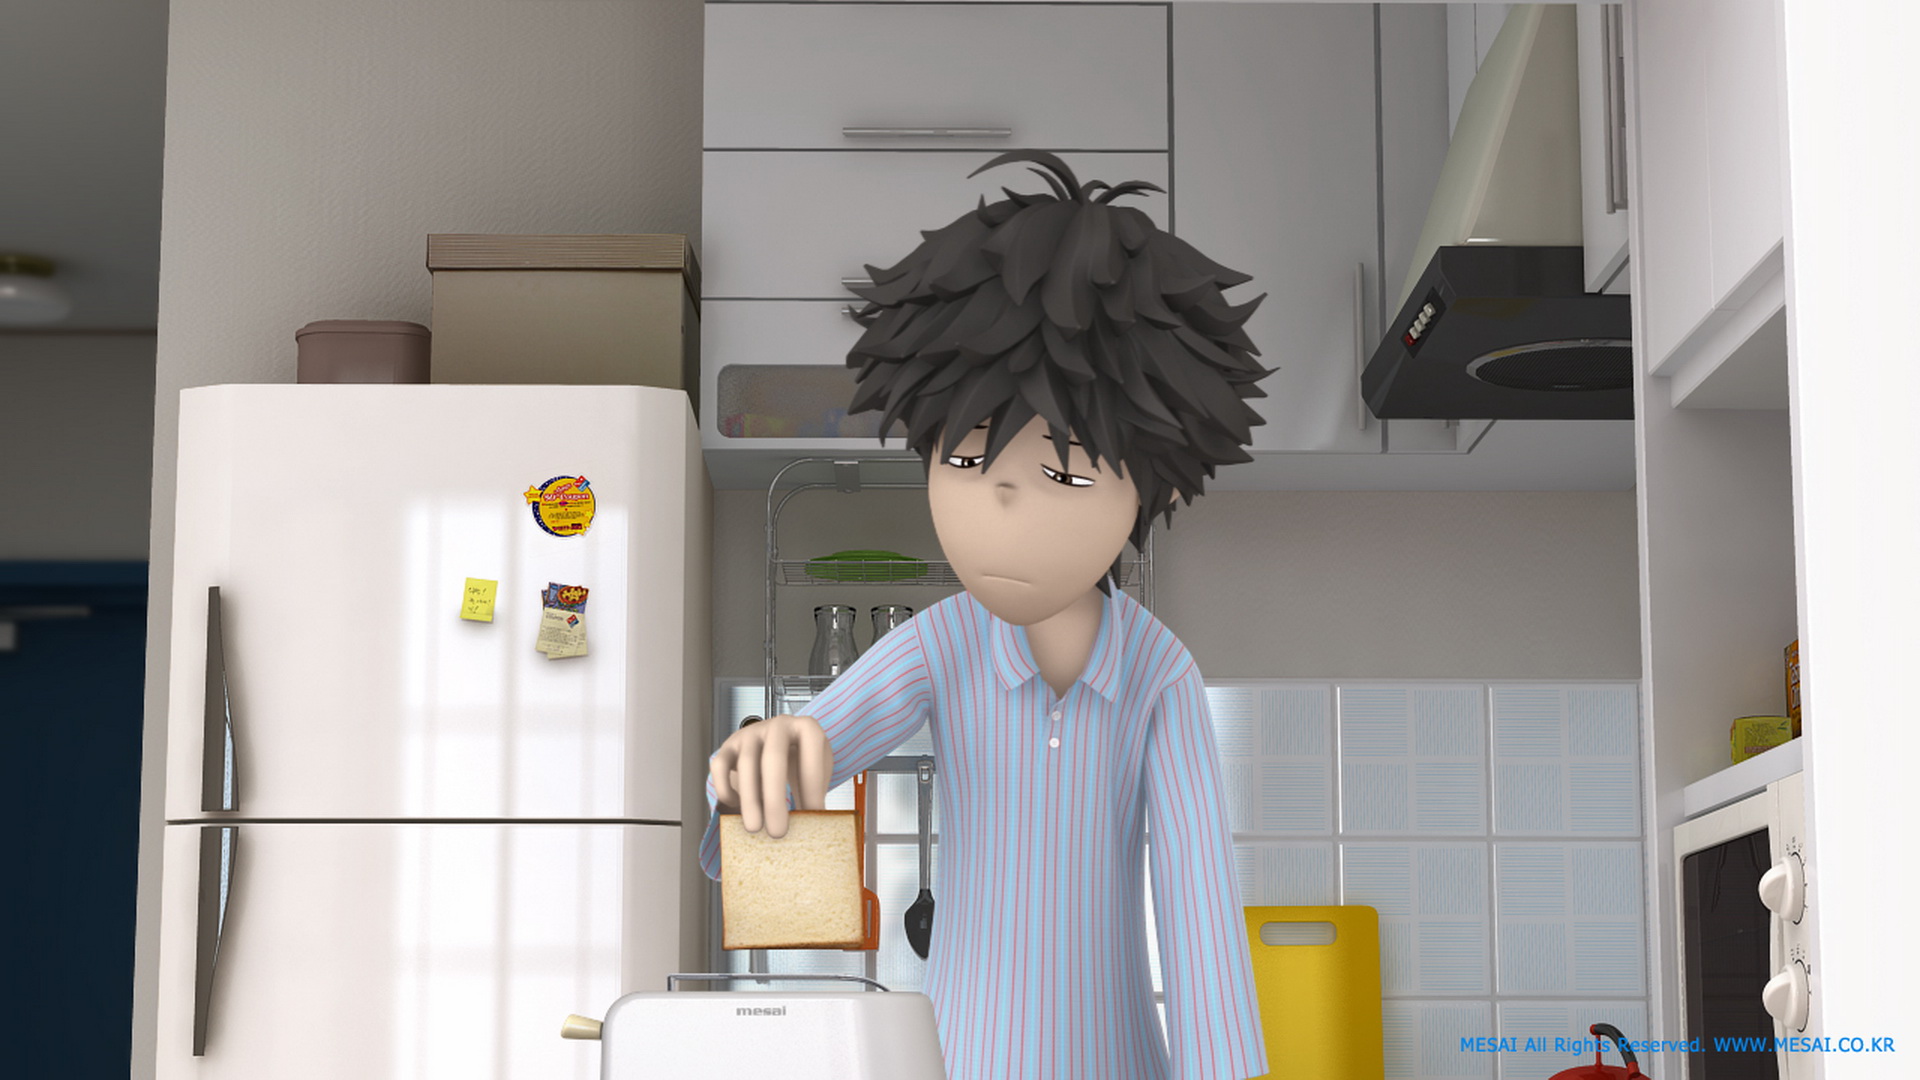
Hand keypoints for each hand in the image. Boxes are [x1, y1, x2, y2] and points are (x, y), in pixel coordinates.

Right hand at [710, 714, 832, 838]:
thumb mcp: (818, 769)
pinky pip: (720, 767)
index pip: (810, 753)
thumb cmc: (801, 759)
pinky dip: (726, 789)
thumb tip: (810, 826)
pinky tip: (737, 807)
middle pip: (773, 759)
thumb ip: (815, 792)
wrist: (780, 742)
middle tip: (778, 832)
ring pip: (745, 765)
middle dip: (775, 799)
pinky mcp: (729, 745)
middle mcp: (777, 725)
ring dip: (750, 801)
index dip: (812, 786)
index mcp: (806, 728)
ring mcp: (750, 733)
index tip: (811, 814)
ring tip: (755, 828)